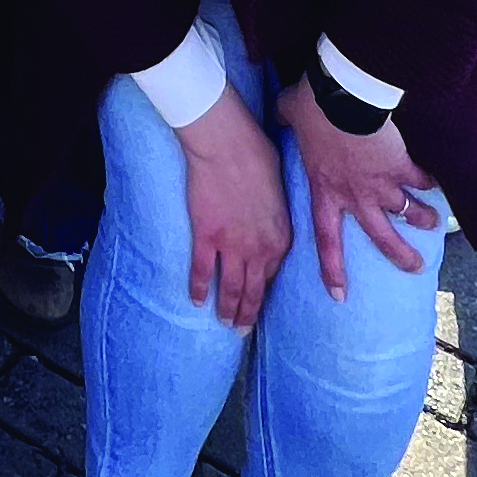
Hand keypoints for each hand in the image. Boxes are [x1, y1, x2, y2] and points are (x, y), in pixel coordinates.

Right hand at [177, 90, 293, 331]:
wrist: (227, 146)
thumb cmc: (256, 156)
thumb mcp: (279, 189)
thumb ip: (274, 213)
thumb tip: (267, 216)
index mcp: (280, 237)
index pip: (272, 273)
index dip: (263, 290)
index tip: (258, 300)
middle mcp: (258, 250)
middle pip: (253, 290)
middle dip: (248, 313)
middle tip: (242, 330)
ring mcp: (230, 246)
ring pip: (229, 288)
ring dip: (227, 309)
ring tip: (224, 324)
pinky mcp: (205, 237)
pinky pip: (201, 271)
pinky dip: (198, 289)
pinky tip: (195, 302)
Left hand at [278, 89, 441, 298]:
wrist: (343, 97)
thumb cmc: (312, 107)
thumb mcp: (289, 115)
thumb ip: (285, 118)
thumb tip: (280, 111)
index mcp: (325, 191)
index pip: (327, 240)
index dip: (333, 269)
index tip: (339, 295)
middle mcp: (356, 196)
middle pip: (381, 236)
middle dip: (400, 255)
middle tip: (414, 267)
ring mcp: (381, 183)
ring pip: (407, 211)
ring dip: (423, 218)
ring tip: (434, 223)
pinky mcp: (401, 165)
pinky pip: (420, 178)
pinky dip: (430, 180)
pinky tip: (438, 182)